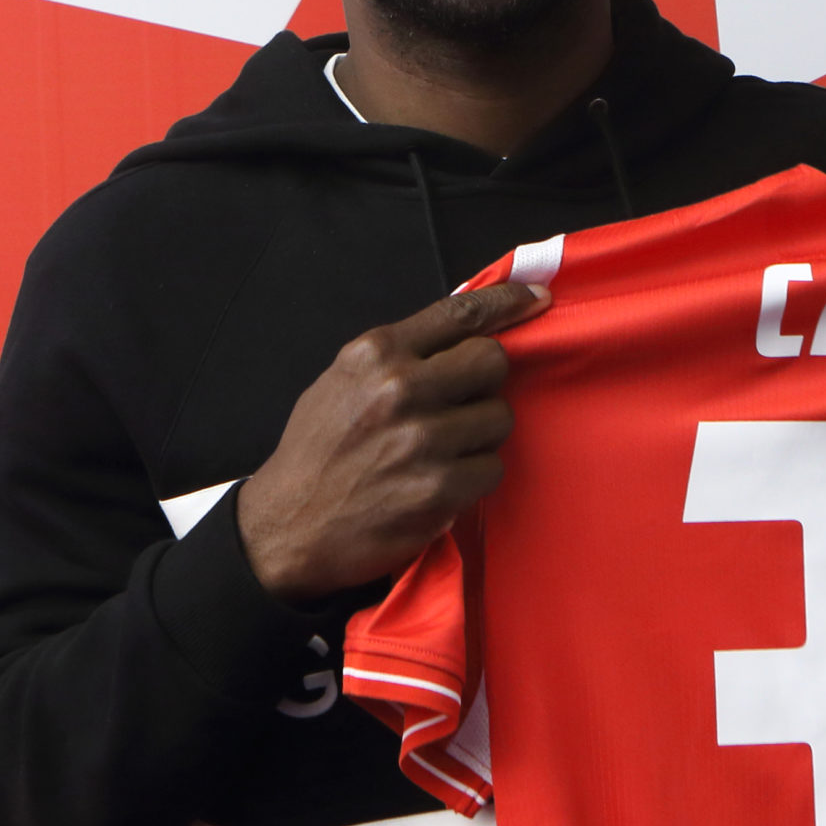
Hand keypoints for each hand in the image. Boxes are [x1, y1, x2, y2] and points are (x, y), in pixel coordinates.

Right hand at [236, 281, 548, 603]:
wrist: (289, 526)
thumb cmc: (318, 451)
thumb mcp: (344, 380)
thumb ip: (400, 353)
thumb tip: (465, 331)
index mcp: (376, 352)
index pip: (461, 313)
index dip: (508, 302)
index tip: (537, 299)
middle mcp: (400, 388)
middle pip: (492, 362)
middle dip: (485, 383)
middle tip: (462, 405)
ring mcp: (421, 439)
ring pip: (498, 418)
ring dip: (480, 435)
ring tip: (444, 450)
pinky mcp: (437, 489)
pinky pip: (492, 468)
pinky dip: (474, 476)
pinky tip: (442, 481)